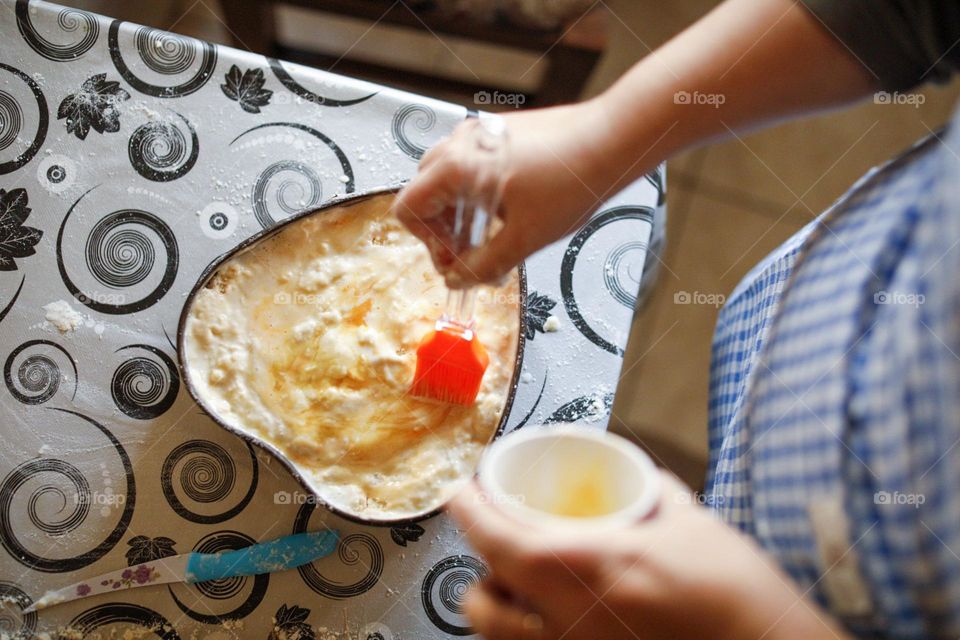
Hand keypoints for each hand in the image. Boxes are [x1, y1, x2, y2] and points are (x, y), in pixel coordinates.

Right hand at [390, 100, 617, 287]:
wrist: (613, 139)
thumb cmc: (572, 183)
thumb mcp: (525, 238)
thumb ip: (483, 265)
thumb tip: (458, 282)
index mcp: (456, 166)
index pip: (409, 209)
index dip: (428, 243)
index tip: (457, 260)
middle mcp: (460, 142)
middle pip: (424, 193)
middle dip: (442, 229)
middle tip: (472, 253)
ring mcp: (479, 131)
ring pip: (446, 177)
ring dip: (459, 211)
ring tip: (492, 233)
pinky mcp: (499, 130)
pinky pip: (470, 163)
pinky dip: (476, 190)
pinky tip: (509, 208)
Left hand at [447, 473, 848, 639]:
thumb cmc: (739, 594)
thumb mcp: (694, 523)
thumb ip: (654, 494)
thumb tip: (635, 478)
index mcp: (593, 569)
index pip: (501, 541)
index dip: (469, 514)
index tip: (459, 492)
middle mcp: (572, 622)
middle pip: (482, 602)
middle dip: (477, 567)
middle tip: (497, 540)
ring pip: (499, 639)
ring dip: (495, 606)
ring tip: (515, 587)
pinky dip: (524, 635)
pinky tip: (548, 620)